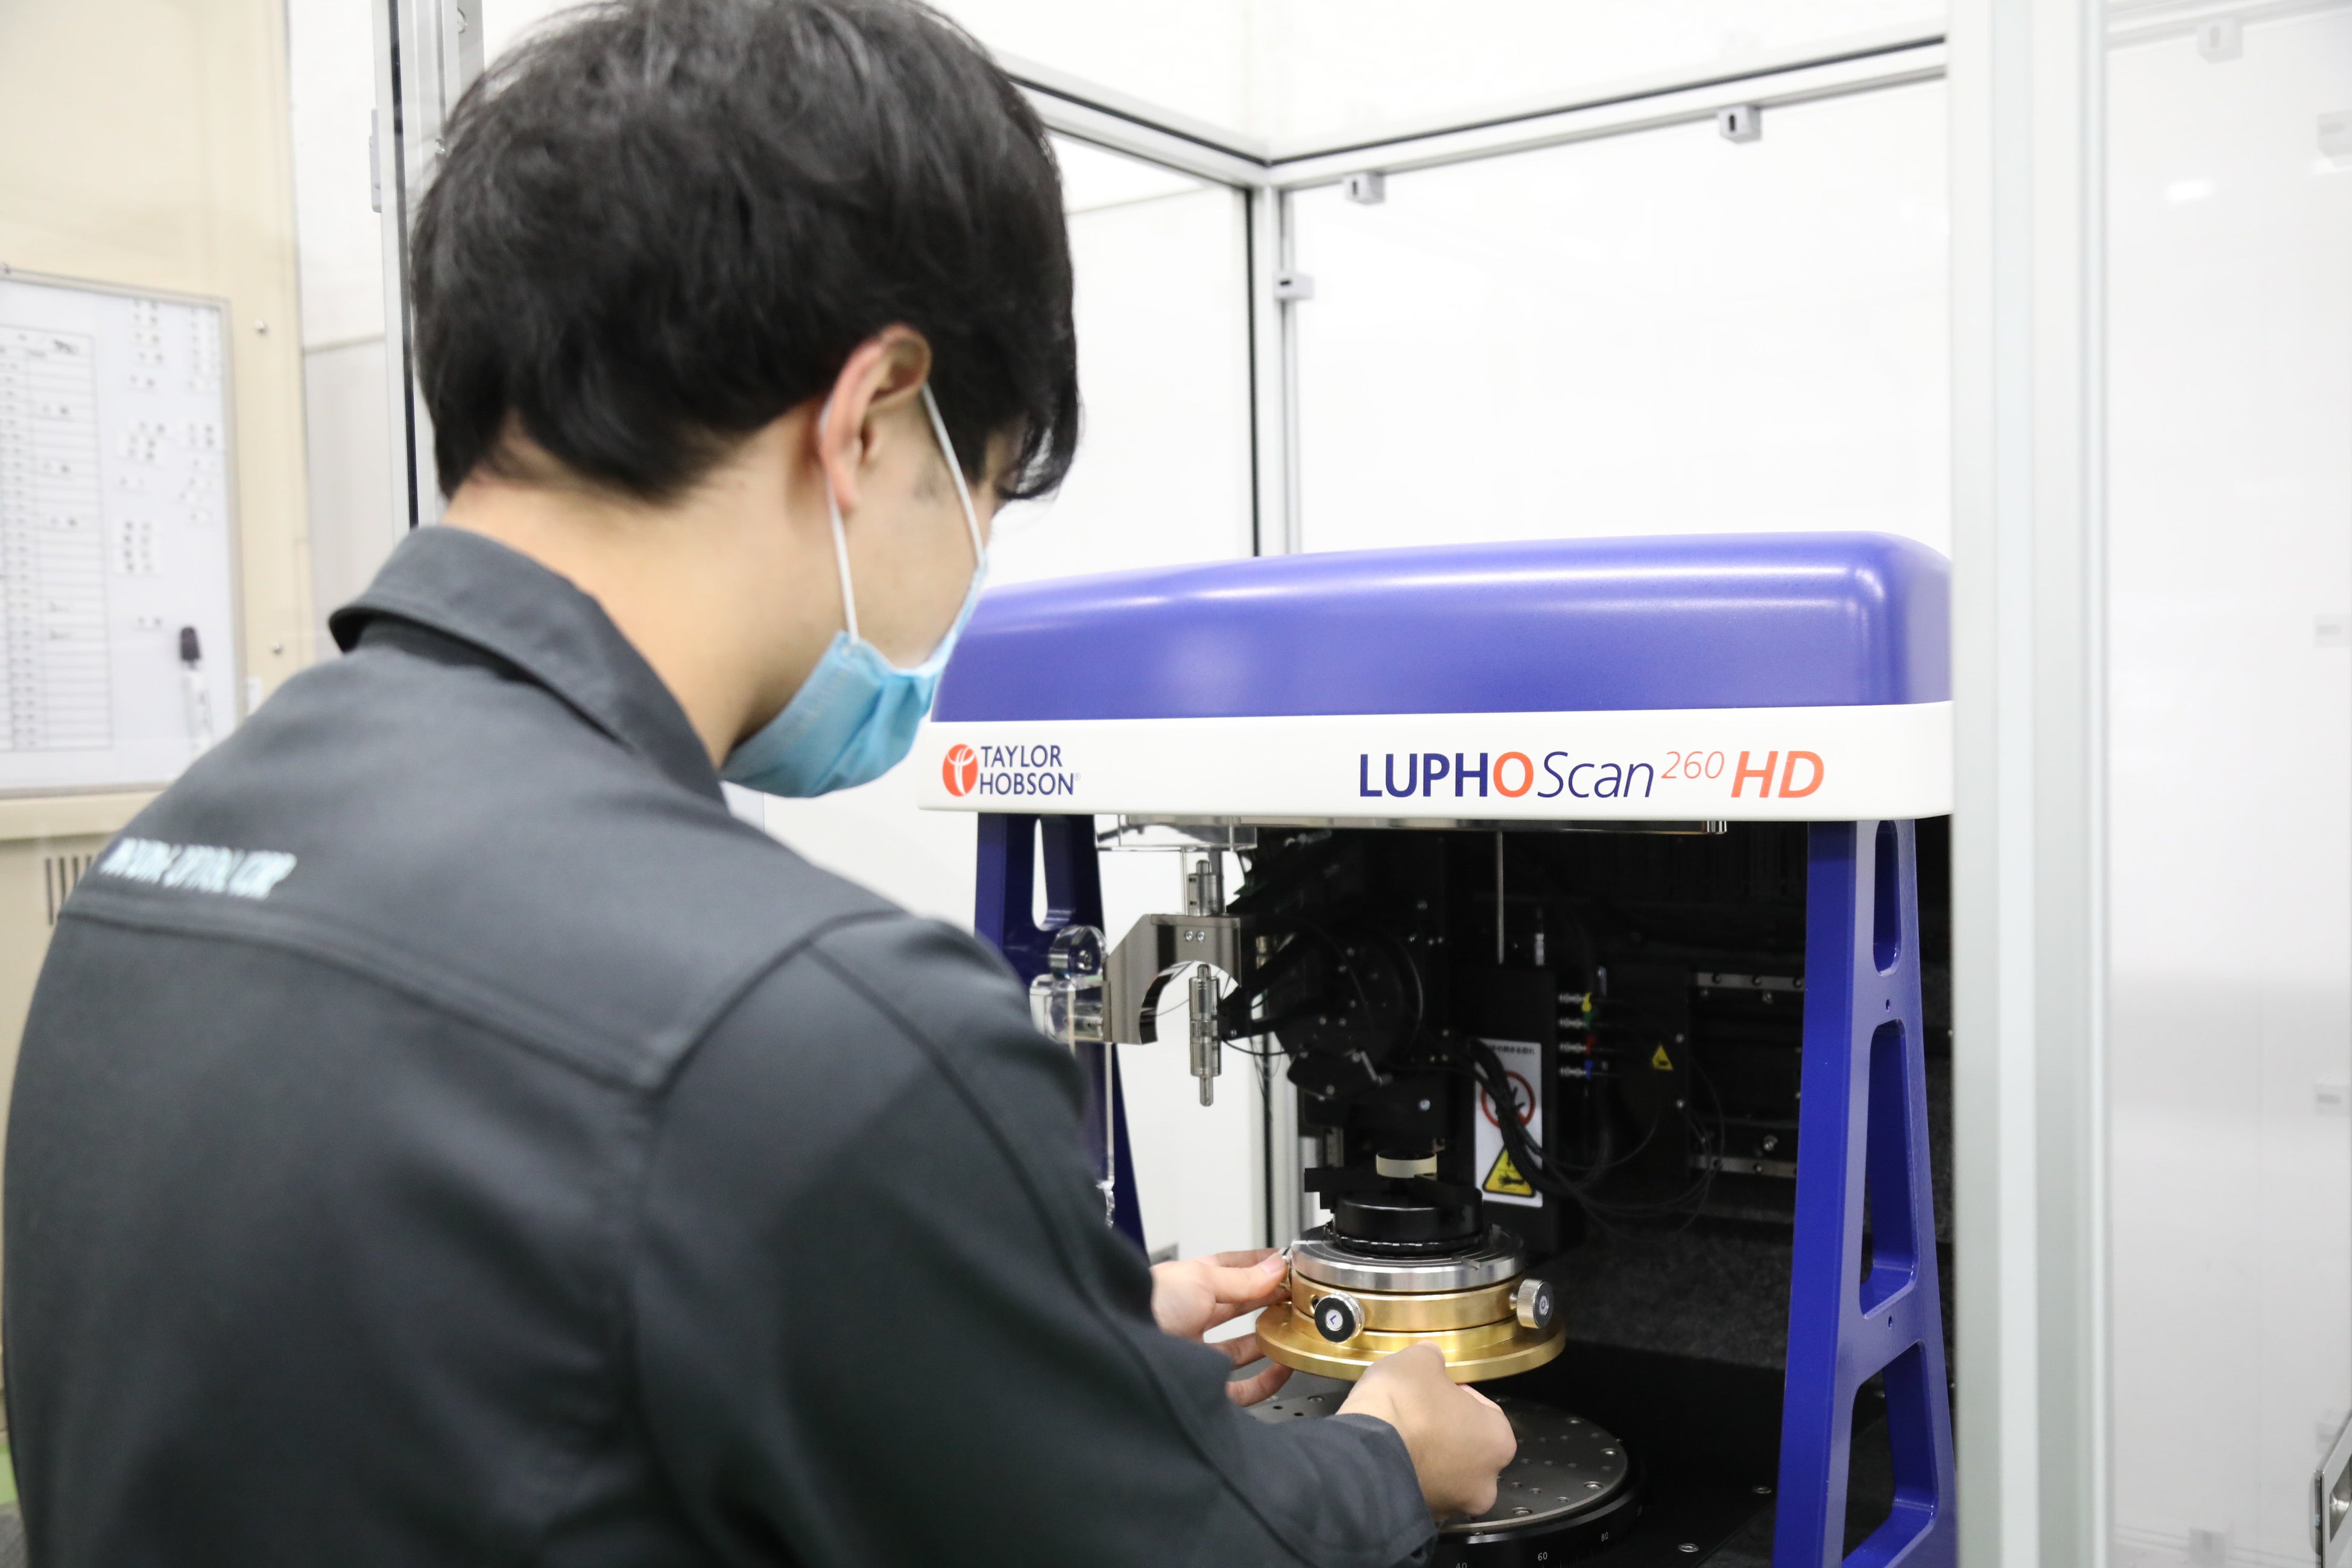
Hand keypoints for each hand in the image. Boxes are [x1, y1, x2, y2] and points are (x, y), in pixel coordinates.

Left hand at [1148, 1248, 1293, 1406]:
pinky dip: (1266, 1380)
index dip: (1258, 1265)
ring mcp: (1196, 1350)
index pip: (1231, 1269)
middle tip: (1297, 1296)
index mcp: (1189, 1284)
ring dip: (1269, 1339)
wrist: (1122, 1344)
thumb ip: (1242, 1278)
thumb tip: (1276, 1267)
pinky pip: (1242, 1387)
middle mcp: (1191, 1316)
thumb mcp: (1201, 1280)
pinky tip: (1281, 1367)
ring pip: (1242, 1348)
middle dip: (1268, 1300)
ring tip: (1293, 1330)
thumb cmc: (1148, 1302)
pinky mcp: (1202, 1382)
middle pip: (1239, 1307)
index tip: (1285, 1263)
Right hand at [1336, 1344, 1516, 1519]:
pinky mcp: (1418, 1520)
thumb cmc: (1404, 1405)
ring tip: (1396, 1436)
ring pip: (1442, 1476)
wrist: (1363, 1457)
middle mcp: (1484, 1483)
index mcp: (1498, 1441)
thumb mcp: (1418, 1361)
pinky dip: (1405, 1478)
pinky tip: (1385, 1458)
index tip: (1435, 1389)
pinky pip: (1415, 1492)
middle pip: (1467, 1450)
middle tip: (1415, 1414)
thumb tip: (1432, 1358)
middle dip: (1444, 1433)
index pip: (1485, 1412)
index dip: (1457, 1396)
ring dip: (1425, 1459)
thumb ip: (1432, 1359)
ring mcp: (1451, 1507)